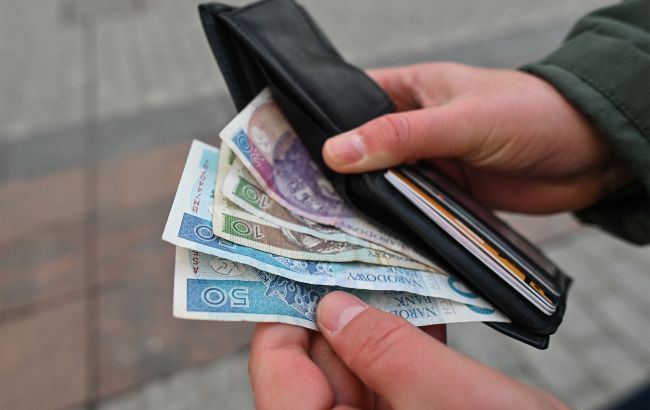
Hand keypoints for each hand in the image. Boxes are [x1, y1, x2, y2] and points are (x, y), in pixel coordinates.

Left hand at [249, 291, 566, 408]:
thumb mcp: (454, 399)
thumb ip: (388, 351)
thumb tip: (336, 309)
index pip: (279, 373)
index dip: (286, 317)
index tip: (301, 269)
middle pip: (317, 369)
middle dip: (339, 314)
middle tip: (354, 260)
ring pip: (355, 371)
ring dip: (376, 326)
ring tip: (395, 280)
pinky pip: (389, 383)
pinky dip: (403, 348)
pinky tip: (422, 315)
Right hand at [323, 63, 631, 212]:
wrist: (588, 154)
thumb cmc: (531, 113)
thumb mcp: (461, 120)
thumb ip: (401, 135)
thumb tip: (336, 151)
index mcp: (411, 90)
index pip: (349, 100)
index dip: (317, 122)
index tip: (280, 149)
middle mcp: (413, 128)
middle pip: (361, 151)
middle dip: (334, 173)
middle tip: (294, 199)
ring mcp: (428, 164)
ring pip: (383, 184)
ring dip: (364, 203)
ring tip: (323, 227)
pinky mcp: (445, 195)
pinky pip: (410, 209)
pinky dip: (394, 223)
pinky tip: (370, 240)